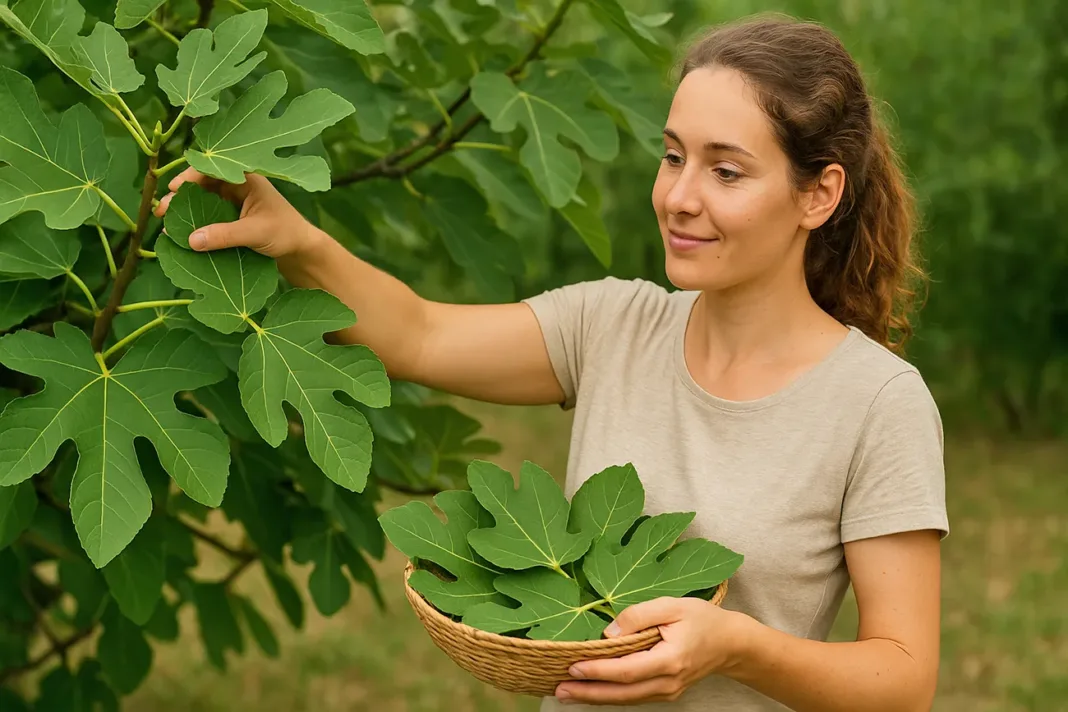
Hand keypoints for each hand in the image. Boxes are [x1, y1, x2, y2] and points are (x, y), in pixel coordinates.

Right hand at [153, 167, 320, 258]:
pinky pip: (207, 212)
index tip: (173, 189)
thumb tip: (191, 239)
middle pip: (202, 182)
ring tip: (166, 222)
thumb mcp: (255, 233)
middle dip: (180, 195)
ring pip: (202, 198)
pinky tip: (181, 230)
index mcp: (247, 176)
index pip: (213, 167)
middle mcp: (238, 183)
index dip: (190, 176)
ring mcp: (234, 198)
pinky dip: (194, 219)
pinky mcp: (231, 214)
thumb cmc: (286, 233)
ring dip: (184, 208)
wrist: (301, 249)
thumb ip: (225, 235)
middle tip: (161, 211)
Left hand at [554, 597, 753, 705]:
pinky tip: (592, 691)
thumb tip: (609, 631)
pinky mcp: (665, 692)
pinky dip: (611, 694)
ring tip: (567, 693)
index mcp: (670, 659)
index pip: (626, 669)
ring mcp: (667, 691)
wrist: (730, 643)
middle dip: (588, 693)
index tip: (572, 667)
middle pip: (622, 692)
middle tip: (558, 690)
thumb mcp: (672, 605)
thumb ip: (639, 615)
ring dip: (595, 697)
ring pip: (626, 699)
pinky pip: (633, 696)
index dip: (598, 670)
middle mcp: (668, 682)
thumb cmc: (702, 619)